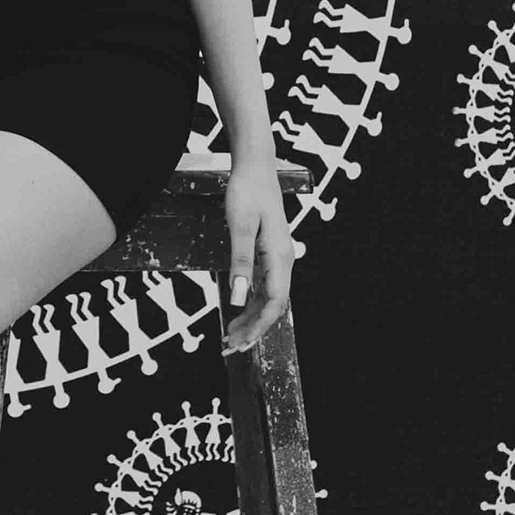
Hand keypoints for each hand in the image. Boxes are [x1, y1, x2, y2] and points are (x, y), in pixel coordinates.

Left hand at [221, 157, 293, 355]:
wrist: (256, 166)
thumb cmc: (248, 191)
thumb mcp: (240, 225)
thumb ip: (240, 261)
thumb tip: (237, 296)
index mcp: (280, 256)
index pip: (274, 302)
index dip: (258, 326)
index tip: (240, 342)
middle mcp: (284, 260)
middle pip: (272, 305)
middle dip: (253, 330)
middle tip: (230, 348)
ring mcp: (278, 257)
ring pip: (268, 298)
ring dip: (251, 319)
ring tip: (231, 336)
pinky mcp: (270, 253)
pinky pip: (264, 286)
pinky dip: (251, 302)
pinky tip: (238, 312)